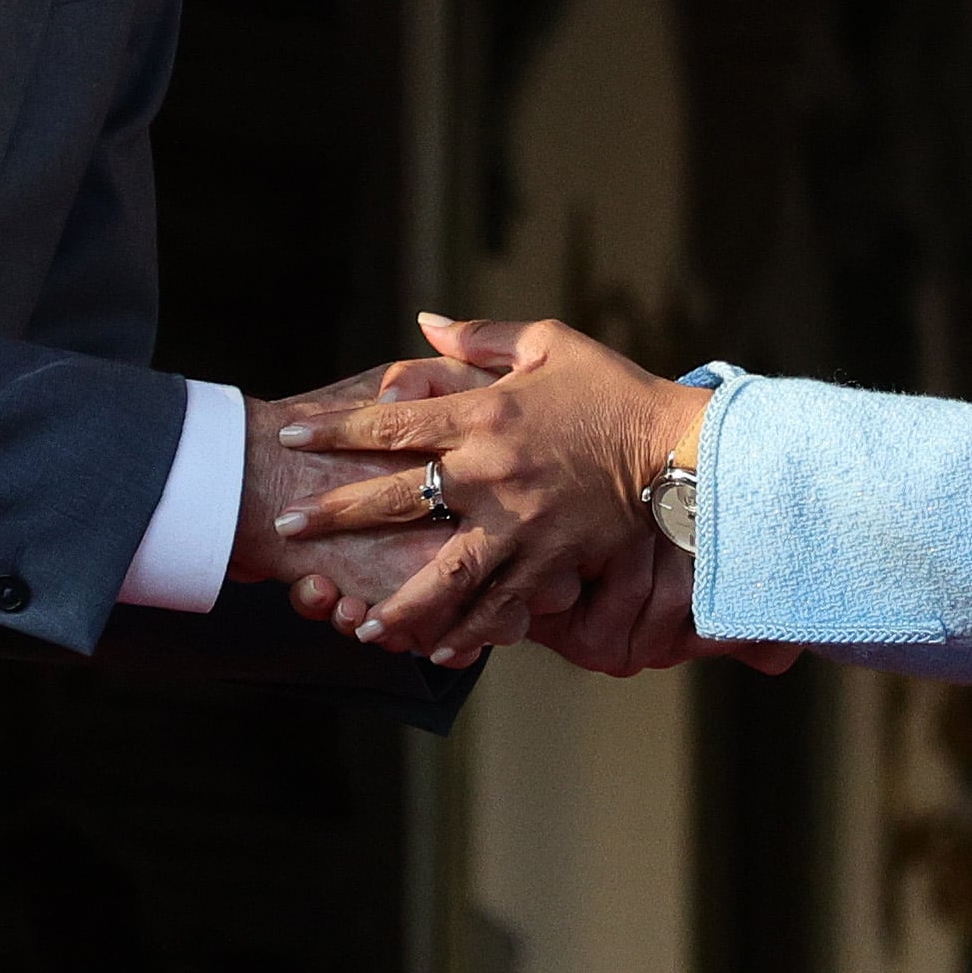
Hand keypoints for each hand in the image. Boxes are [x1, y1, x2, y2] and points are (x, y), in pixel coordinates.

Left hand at [270, 315, 712, 657]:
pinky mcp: (553, 561)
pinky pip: (502, 604)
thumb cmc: (615, 389)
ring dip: (399, 601)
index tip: (291, 435)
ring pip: (445, 573)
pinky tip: (437, 651)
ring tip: (360, 624)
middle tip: (288, 530)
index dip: (336, 430)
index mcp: (487, 414)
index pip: (393, 422)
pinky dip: (468, 629)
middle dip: (337, 516)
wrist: (683, 449)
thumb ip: (481, 338)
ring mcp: (523, 524)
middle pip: (398, 498)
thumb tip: (423, 321)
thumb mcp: (550, 344)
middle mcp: (495, 473)